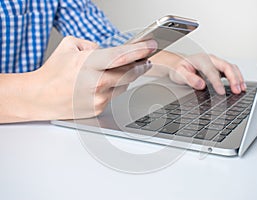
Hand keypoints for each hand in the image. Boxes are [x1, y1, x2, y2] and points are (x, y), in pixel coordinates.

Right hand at [29, 36, 156, 119]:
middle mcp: (96, 82)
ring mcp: (99, 98)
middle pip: (129, 72)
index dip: (140, 49)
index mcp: (89, 64)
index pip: (122, 55)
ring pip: (124, 84)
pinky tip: (106, 83)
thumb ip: (92, 45)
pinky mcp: (99, 109)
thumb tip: (107, 52)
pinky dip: (114, 87)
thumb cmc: (53, 73)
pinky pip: (114, 95)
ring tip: (121, 70)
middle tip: (146, 59)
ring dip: (126, 76)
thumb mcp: (70, 47)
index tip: (151, 45)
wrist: (40, 97)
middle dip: (140, 65)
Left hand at [168, 53, 245, 94]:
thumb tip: (201, 84)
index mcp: (200, 60)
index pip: (212, 71)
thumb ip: (189, 79)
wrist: (177, 64)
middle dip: (233, 78)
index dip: (218, 82)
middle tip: (237, 90)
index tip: (221, 92)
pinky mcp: (218, 67)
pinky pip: (230, 70)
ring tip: (241, 89)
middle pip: (226, 66)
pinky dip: (237, 77)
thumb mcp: (179, 74)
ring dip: (238, 78)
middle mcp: (210, 59)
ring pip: (231, 67)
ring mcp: (215, 62)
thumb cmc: (178, 68)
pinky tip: (240, 85)